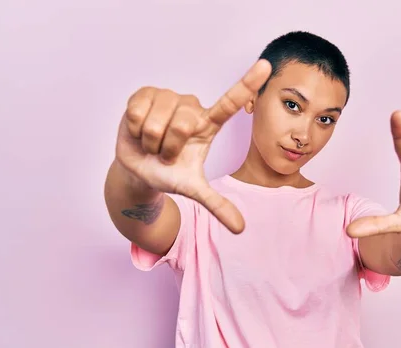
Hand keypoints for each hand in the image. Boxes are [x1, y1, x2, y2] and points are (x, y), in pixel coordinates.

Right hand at [115, 59, 271, 233]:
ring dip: (151, 141)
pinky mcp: (145, 93)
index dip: (248, 84)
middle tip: (166, 153)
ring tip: (152, 143)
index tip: (266, 66)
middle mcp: (191, 106)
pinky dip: (135, 129)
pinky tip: (138, 131)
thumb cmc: (170, 173)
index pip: (231, 102)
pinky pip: (138, 110)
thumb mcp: (194, 190)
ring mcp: (168, 97)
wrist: (139, 169)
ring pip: (160, 119)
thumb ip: (217, 205)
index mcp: (208, 125)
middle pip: (184, 123)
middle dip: (170, 147)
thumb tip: (241, 229)